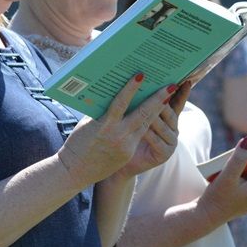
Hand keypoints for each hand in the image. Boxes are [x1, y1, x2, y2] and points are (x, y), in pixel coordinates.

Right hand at [58, 74, 178, 185]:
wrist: (75, 172)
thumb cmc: (78, 143)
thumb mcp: (87, 123)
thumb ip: (102, 110)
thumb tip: (114, 94)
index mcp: (104, 126)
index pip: (120, 103)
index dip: (131, 89)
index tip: (141, 75)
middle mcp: (118, 136)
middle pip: (142, 114)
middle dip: (158, 99)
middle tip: (171, 86)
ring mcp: (125, 146)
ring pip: (145, 124)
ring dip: (157, 110)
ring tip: (167, 97)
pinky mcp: (128, 153)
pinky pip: (139, 134)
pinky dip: (146, 123)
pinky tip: (154, 113)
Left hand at [120, 80, 190, 176]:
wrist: (121, 163)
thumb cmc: (126, 135)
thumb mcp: (134, 116)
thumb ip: (140, 102)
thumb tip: (138, 77)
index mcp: (167, 118)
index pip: (177, 102)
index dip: (182, 93)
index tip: (186, 80)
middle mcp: (172, 128)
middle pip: (170, 112)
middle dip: (165, 100)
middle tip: (163, 88)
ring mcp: (171, 142)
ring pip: (165, 126)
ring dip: (157, 116)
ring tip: (150, 105)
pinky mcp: (165, 154)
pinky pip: (158, 142)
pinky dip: (151, 135)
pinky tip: (144, 130)